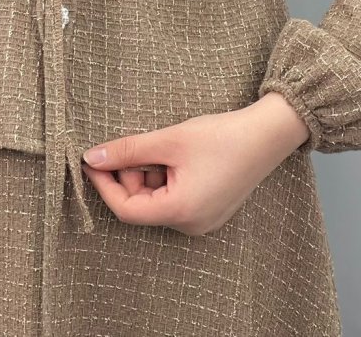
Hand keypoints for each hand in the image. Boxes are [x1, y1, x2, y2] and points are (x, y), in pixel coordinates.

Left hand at [80, 95, 309, 236]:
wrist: (267, 134)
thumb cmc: (221, 137)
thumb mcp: (169, 140)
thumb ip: (129, 150)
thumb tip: (93, 157)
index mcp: (180, 212)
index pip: (127, 209)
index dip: (105, 185)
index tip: (92, 161)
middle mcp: (191, 225)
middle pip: (142, 205)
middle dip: (131, 174)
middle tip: (137, 144)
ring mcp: (202, 220)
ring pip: (157, 200)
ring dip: (150, 173)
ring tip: (165, 146)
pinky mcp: (209, 209)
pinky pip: (175, 198)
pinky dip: (166, 177)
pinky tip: (176, 154)